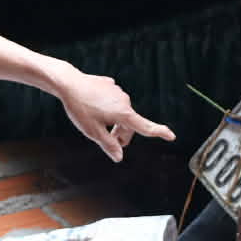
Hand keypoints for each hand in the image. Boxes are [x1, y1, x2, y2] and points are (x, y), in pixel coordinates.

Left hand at [53, 67, 175, 162]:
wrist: (69, 83)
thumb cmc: (80, 109)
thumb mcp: (92, 131)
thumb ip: (108, 145)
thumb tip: (119, 157)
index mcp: (123, 114)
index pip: (145, 127)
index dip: (159, 133)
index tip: (171, 136)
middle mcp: (125, 101)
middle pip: (130, 123)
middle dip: (122, 134)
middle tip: (108, 141)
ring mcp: (118, 92)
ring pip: (121, 112)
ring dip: (114, 121)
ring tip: (96, 123)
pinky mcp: (110, 85)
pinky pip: (113, 101)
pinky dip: (107, 108)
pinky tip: (93, 107)